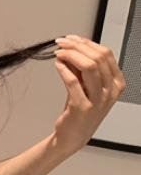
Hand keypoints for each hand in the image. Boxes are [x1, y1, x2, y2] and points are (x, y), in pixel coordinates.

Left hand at [53, 34, 126, 152]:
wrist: (73, 136)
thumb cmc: (80, 109)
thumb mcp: (87, 85)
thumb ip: (82, 67)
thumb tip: (72, 46)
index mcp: (117, 83)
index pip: (106, 54)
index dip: (87, 43)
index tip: (72, 38)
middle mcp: (111, 91)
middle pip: (97, 58)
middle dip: (77, 46)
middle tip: (62, 43)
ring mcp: (98, 100)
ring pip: (89, 66)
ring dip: (71, 55)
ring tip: (58, 52)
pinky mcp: (82, 107)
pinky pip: (74, 81)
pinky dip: (64, 69)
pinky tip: (58, 64)